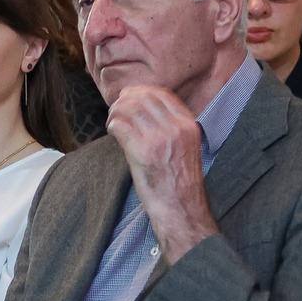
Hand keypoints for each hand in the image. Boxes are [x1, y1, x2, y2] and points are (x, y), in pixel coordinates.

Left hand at [107, 85, 215, 258]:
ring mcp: (158, 139)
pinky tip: (112, 132)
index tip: (131, 96)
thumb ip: (171, 128)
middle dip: (126, 99)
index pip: (162, 94)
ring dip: (116, 112)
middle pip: (144, 97)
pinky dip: (113, 126)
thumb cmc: (179, 183)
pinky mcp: (141, 152)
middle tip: (116, 108)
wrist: (181, 209)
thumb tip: (145, 111)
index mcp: (189, 125)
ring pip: (129, 109)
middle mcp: (175, 128)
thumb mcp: (186, 148)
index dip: (143, 92)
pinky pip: (120, 126)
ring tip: (112, 121)